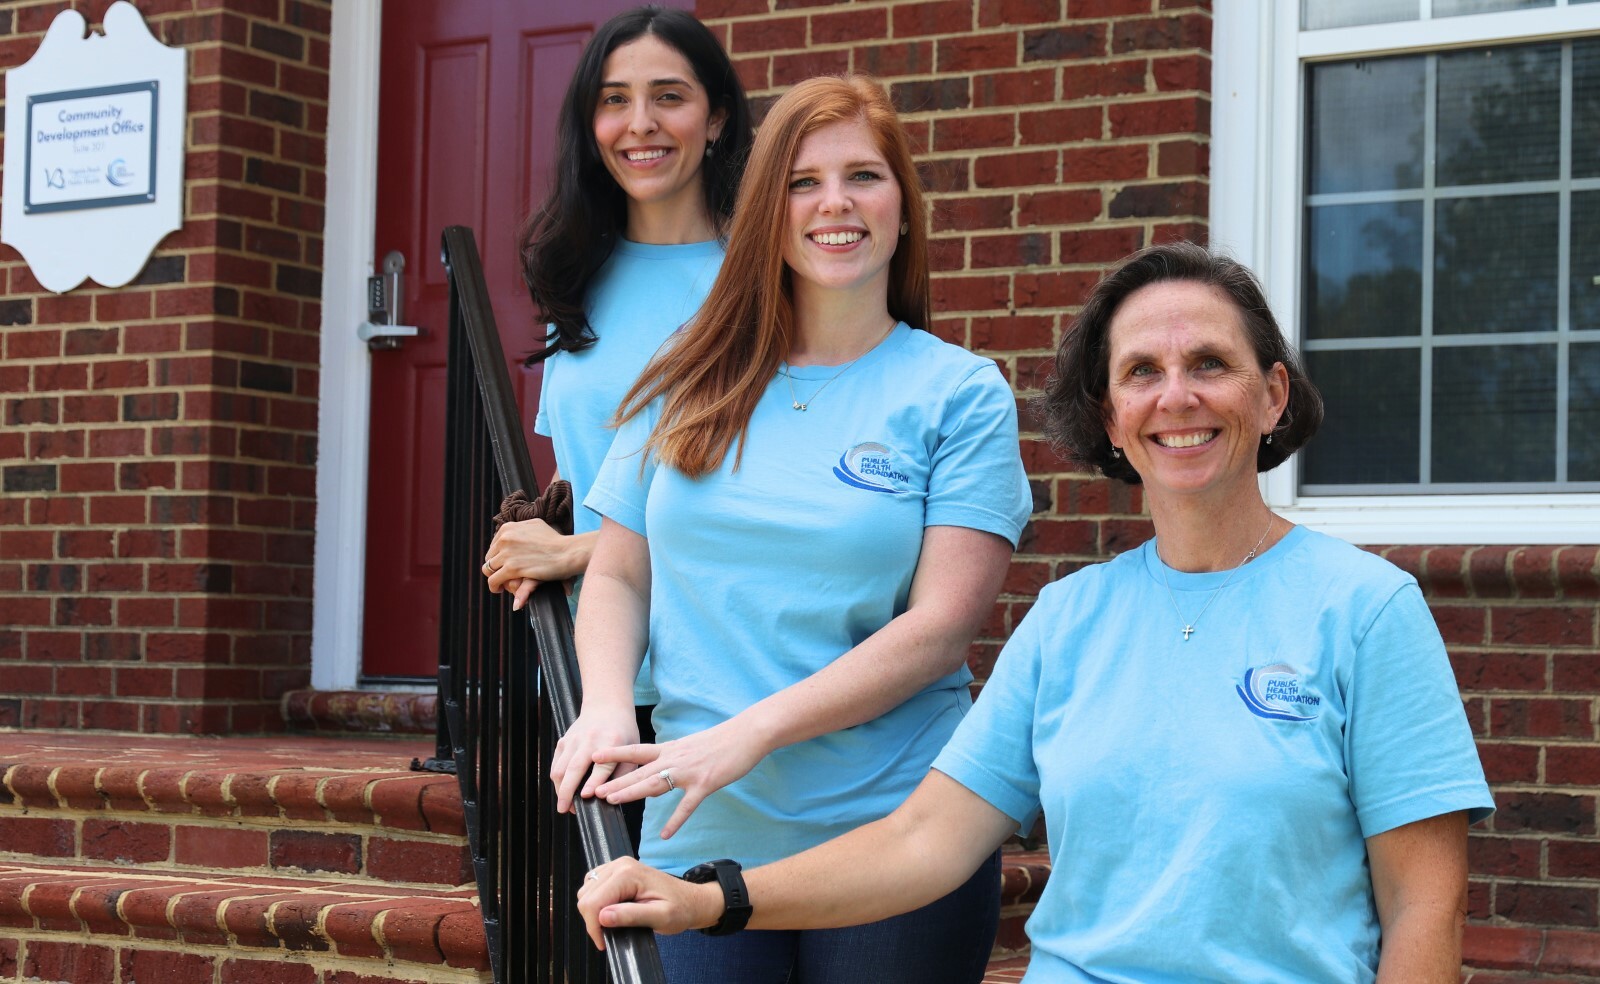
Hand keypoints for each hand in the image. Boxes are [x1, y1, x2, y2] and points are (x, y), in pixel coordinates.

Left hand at [483, 518, 578, 609]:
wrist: (567, 552)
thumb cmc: (556, 541)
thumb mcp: (535, 526)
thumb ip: (521, 529)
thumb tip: (511, 533)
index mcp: (508, 528)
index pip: (494, 545)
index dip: (499, 557)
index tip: (505, 564)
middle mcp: (505, 538)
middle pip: (489, 557)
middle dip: (496, 567)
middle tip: (504, 575)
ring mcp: (507, 553)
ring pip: (489, 569)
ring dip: (495, 577)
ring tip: (501, 584)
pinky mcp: (512, 568)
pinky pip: (494, 580)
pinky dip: (494, 586)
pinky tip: (499, 589)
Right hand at [550, 704, 639, 813]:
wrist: (607, 706)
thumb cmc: (623, 732)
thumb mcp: (632, 749)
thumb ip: (624, 772)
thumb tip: (613, 796)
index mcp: (612, 742)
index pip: (601, 766)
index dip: (593, 782)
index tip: (586, 796)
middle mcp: (590, 740)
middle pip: (574, 768)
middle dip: (567, 791)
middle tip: (564, 809)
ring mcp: (574, 739)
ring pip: (560, 768)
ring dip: (559, 789)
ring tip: (564, 804)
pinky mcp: (564, 740)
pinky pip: (556, 763)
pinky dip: (556, 779)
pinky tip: (562, 790)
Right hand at [577, 858, 722, 948]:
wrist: (690, 900)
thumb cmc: (680, 908)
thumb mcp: (660, 917)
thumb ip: (631, 916)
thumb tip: (603, 917)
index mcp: (628, 874)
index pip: (593, 902)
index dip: (594, 927)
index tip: (604, 942)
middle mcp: (620, 864)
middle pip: (586, 896)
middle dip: (593, 920)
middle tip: (610, 934)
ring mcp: (617, 865)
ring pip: (586, 891)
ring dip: (594, 911)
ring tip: (614, 922)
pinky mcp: (616, 871)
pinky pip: (593, 886)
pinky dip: (596, 902)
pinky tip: (612, 911)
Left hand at [593, 717, 768, 838]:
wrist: (747, 734)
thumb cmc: (721, 740)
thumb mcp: (691, 746)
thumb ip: (673, 760)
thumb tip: (657, 773)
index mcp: (671, 749)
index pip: (637, 751)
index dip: (615, 753)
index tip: (594, 756)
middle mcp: (675, 759)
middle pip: (640, 771)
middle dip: (616, 781)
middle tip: (595, 789)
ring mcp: (689, 772)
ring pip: (655, 784)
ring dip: (633, 793)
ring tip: (614, 802)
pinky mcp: (705, 784)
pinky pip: (686, 806)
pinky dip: (675, 821)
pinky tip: (665, 835)